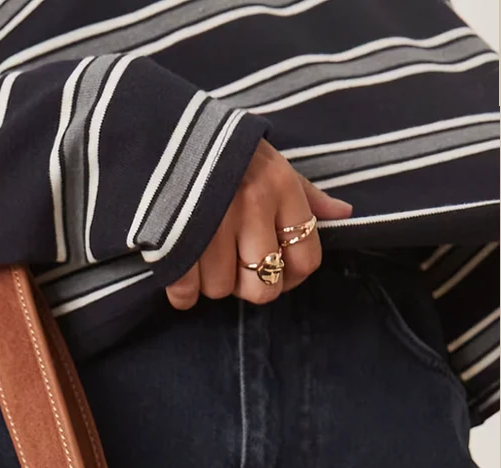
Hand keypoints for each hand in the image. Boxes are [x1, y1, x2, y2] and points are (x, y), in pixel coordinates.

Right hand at [165, 140, 352, 308]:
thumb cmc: (226, 151)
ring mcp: (212, 224)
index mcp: (280, 188)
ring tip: (204, 260)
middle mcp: (252, 207)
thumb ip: (305, 194)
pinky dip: (183, 293)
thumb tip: (342, 213)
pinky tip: (182, 273)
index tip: (277, 271)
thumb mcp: (273, 161)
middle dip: (250, 286)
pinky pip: (185, 292)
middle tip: (236, 269)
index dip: (292, 276)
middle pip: (264, 287)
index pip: (306, 259)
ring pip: (222, 289)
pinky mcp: (174, 239)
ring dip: (212, 283)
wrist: (166, 132)